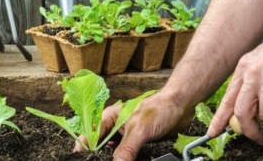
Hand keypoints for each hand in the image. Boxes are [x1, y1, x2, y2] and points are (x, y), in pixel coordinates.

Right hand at [74, 91, 193, 160]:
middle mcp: (115, 128)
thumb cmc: (159, 109)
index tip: (80, 159)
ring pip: (113, 153)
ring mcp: (126, 137)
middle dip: (98, 156)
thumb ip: (126, 149)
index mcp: (110, 118)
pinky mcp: (137, 145)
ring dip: (113, 159)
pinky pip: (127, 157)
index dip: (84, 149)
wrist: (181, 107)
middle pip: (100, 147)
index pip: (90, 135)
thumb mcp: (140, 130)